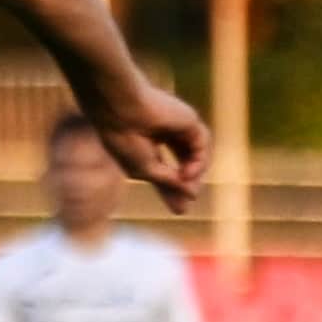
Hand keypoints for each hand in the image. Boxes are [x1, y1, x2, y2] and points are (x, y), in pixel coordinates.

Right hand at [101, 87, 214, 211]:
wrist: (120, 111)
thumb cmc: (124, 139)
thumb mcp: (145, 169)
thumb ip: (170, 181)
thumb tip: (193, 195)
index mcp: (146, 143)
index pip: (166, 169)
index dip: (172, 189)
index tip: (178, 210)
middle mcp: (163, 134)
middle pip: (183, 163)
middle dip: (186, 185)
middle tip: (185, 207)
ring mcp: (177, 126)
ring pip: (196, 154)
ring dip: (194, 175)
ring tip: (188, 190)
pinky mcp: (188, 120)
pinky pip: (202, 145)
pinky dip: (199, 162)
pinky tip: (188, 173)